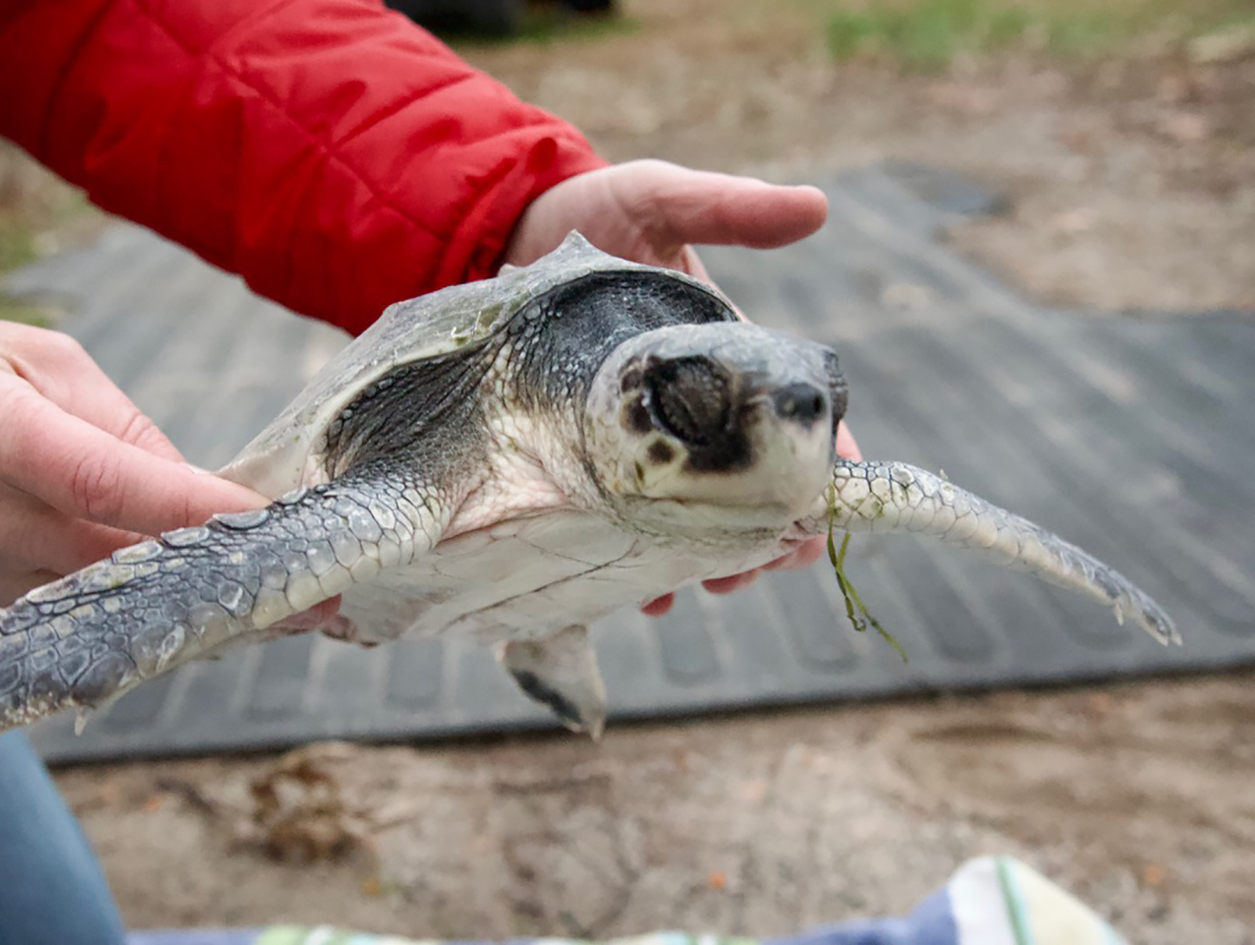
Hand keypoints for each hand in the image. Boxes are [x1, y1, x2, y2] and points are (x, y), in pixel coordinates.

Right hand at [0, 310, 266, 605]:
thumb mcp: (44, 360)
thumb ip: (125, 428)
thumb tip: (201, 492)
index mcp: (1, 437)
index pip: (109, 484)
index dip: (193, 509)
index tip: (272, 524)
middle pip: (125, 566)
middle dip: (227, 582)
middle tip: (318, 594)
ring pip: (114, 607)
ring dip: (205, 611)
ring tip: (295, 612)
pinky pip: (89, 617)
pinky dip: (157, 615)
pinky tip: (223, 613)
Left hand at [504, 160, 861, 612]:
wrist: (496, 229)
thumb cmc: (592, 213)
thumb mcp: (660, 200)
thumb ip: (727, 209)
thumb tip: (817, 206)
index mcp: (721, 357)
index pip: (787, 419)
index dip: (817, 464)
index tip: (825, 504)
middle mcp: (683, 408)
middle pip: (741, 486)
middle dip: (760, 533)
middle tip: (756, 568)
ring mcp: (629, 438)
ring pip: (682, 516)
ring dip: (697, 558)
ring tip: (696, 588)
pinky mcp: (574, 456)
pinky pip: (610, 521)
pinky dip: (627, 560)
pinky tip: (632, 593)